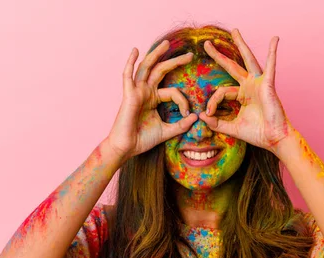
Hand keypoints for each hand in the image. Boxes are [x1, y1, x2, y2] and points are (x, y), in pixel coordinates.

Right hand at [107, 40, 198, 160]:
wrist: (127, 148)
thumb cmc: (143, 139)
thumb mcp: (167, 131)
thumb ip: (181, 125)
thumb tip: (196, 117)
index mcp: (154, 99)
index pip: (174, 92)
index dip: (183, 101)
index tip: (188, 114)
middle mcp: (146, 92)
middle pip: (161, 71)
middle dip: (175, 61)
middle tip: (191, 55)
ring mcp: (137, 91)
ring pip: (147, 67)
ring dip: (156, 54)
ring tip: (166, 43)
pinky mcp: (128, 95)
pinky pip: (128, 75)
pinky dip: (130, 62)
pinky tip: (135, 50)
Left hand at [198, 29, 293, 153]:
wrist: (273, 138)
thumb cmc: (256, 133)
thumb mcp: (232, 127)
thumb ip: (216, 123)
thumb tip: (201, 116)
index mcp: (241, 95)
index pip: (221, 92)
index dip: (213, 102)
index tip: (208, 113)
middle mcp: (249, 86)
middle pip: (231, 66)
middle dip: (218, 55)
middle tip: (207, 44)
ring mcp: (258, 83)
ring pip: (248, 60)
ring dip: (241, 45)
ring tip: (235, 31)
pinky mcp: (268, 84)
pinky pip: (270, 65)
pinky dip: (272, 52)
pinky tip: (274, 39)